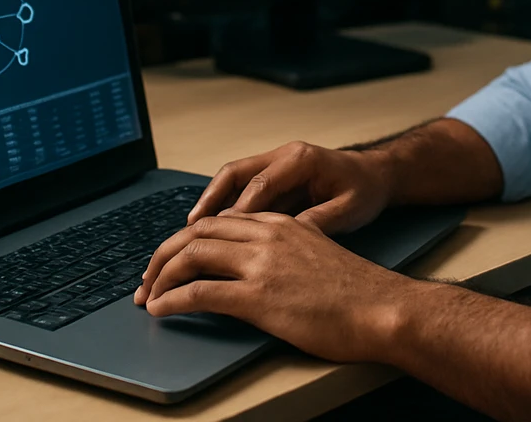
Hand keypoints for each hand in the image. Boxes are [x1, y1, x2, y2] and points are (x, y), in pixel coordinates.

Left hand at [132, 212, 417, 363]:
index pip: (218, 220)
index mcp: (280, 224)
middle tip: (146, 277)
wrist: (383, 308)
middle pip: (196, 232)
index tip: (172, 259)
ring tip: (147, 295)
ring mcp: (261, 264)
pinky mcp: (259, 296)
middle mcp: (267, 235)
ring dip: (160, 276)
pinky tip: (162, 310)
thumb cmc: (357, 293)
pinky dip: (173, 300)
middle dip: (163, 255)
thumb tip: (255, 272)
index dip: (187, 239)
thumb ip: (283, 254)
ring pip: (191, 256)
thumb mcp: (315, 257)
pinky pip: (200, 293)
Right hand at [184, 140, 392, 234]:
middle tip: (190, 229)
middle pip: (235, 173)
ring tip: (191, 230)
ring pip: (232, 178)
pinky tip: (213, 229)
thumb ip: (319, 221)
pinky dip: (224, 205)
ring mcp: (276, 162)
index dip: (240, 210)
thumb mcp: (350, 209)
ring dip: (211, 202)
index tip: (221, 235)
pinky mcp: (273, 175)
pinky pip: (241, 187)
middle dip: (210, 200)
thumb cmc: (365, 191)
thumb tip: (288, 238)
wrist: (375, 174)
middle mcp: (283, 155)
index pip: (261, 183)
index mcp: (302, 160)